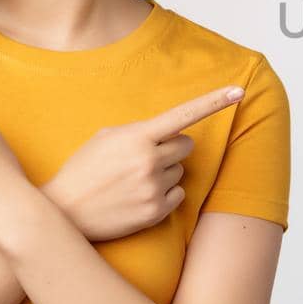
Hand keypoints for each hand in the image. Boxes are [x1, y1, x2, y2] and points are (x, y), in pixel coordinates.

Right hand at [44, 84, 244, 241]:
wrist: (63, 212)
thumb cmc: (83, 170)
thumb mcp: (105, 138)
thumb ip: (139, 131)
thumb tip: (168, 132)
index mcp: (137, 137)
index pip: (184, 114)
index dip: (214, 101)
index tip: (239, 90)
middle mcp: (149, 161)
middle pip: (186, 145)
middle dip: (172, 148)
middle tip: (145, 157)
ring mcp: (153, 188)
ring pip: (181, 171)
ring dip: (165, 172)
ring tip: (133, 180)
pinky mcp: (155, 212)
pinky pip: (178, 194)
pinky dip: (164, 194)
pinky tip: (138, 196)